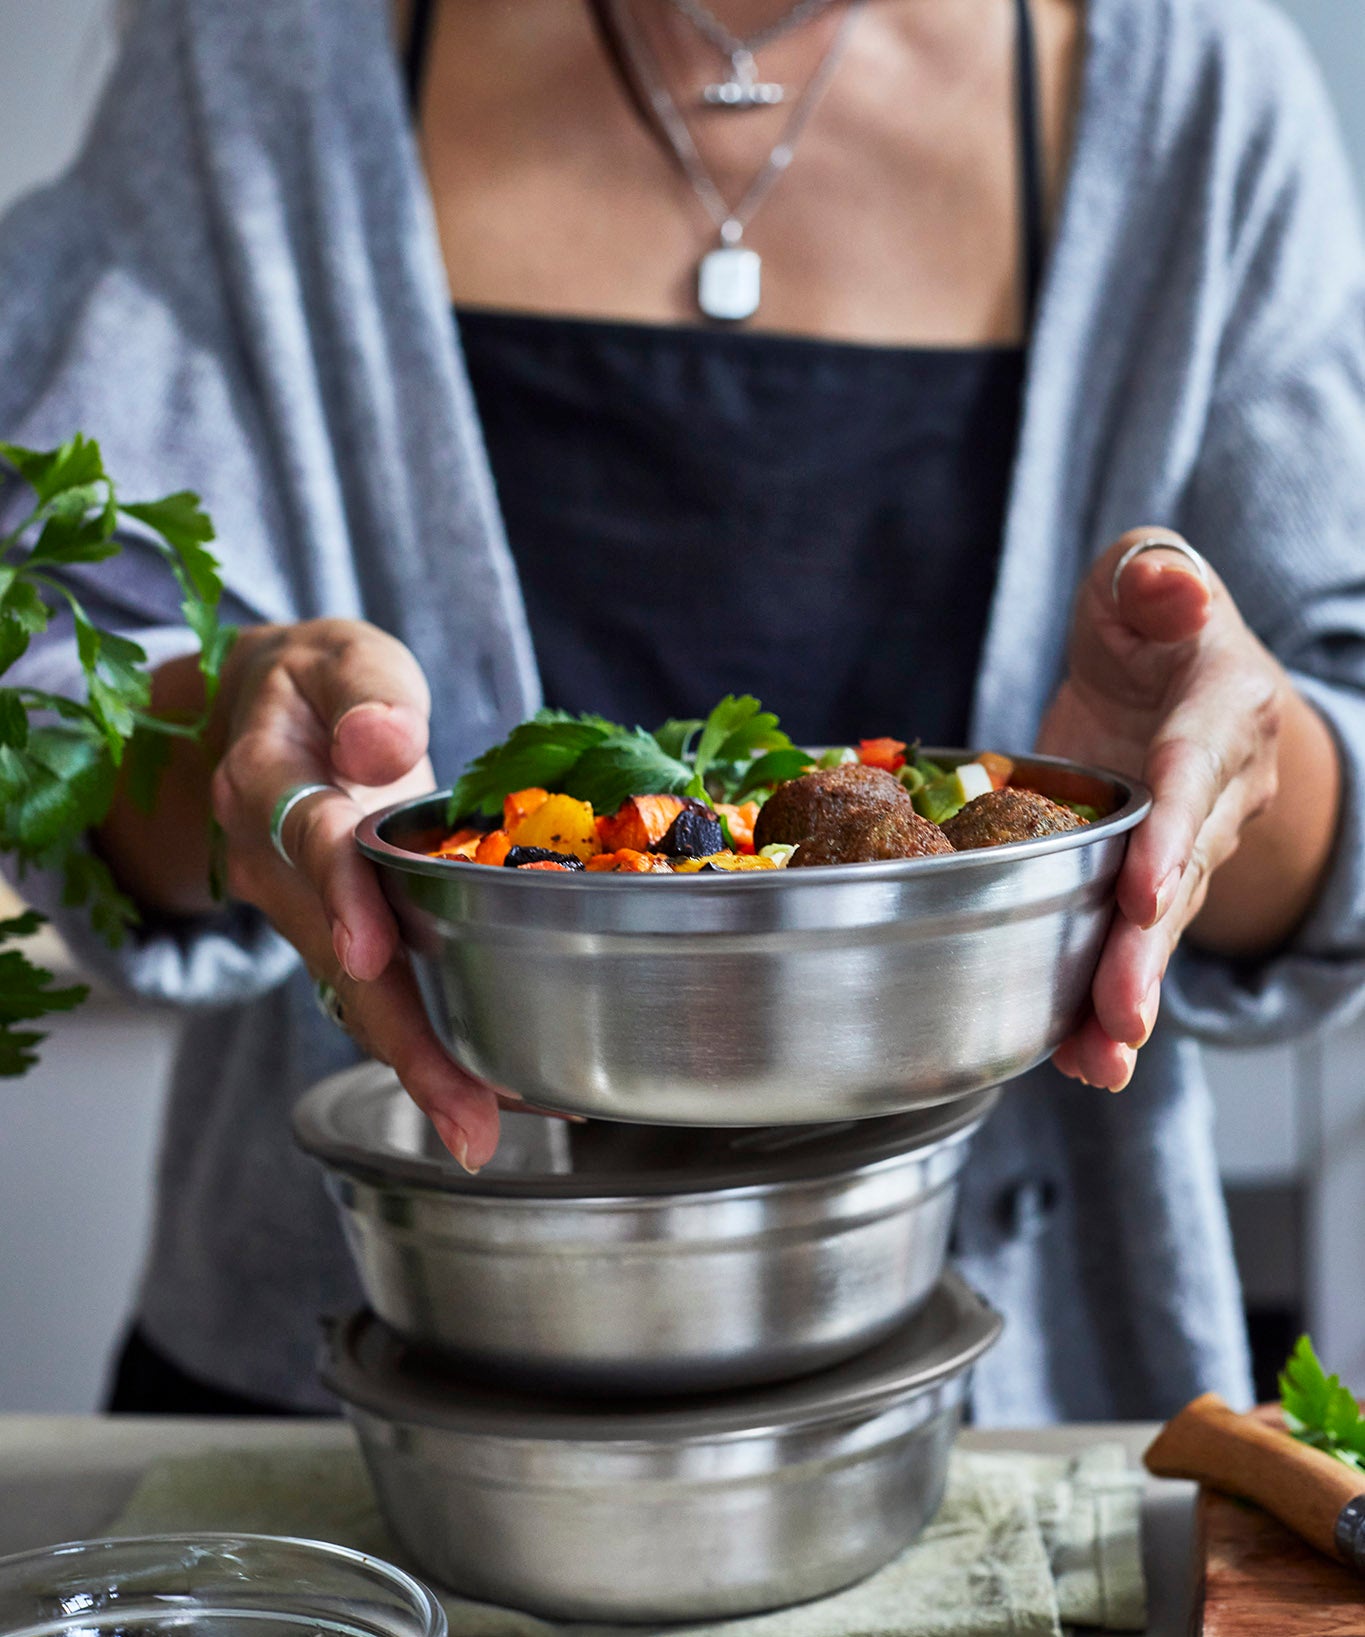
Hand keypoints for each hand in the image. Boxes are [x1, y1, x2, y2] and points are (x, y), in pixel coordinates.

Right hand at [209, 619, 506, 1169]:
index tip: (373, 955)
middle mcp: (270, 864)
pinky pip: (378, 998)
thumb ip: (367, 691)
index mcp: (266, 782)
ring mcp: (300, 913)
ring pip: (356, 999)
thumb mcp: (342, 657)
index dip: (343, 896)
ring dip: (421, 1067)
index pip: (308, 840)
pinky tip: (492, 1090)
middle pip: (337, 960)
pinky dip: (428, 1045)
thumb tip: (383, 746)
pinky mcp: (333, 937)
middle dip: (402, 1041)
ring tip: (487, 1129)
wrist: (266, 713)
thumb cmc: (319, 682)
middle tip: (466, 1120)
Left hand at [1038, 528, 1289, 1090]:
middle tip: (1123, 1015)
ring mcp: (1191, 844)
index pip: (1193, 777)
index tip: (1143, 890)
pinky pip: (1134, 940)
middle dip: (1150, 947)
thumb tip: (1168, 590)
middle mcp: (1220, 791)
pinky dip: (1103, 1000)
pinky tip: (1080, 1059)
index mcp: (1221, 712)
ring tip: (1100, 1060)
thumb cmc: (1151, 619)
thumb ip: (1154, 578)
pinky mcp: (1149, 878)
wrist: (1171, 669)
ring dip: (1131, 994)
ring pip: (1164, 927)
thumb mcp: (1144, 573)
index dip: (1170, 835)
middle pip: (1184, 875)